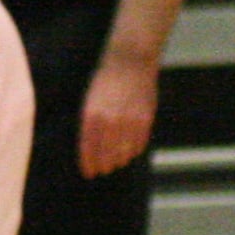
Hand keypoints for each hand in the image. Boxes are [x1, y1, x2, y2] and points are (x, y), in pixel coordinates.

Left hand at [81, 49, 159, 176]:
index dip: (89, 163)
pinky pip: (138, 144)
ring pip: (124, 153)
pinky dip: (133, 150)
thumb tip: (92, 147)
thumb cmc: (106, 80)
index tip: (89, 173)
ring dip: (119, 159)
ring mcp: (129, 121)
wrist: (130, 61)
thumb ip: (91, 124)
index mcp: (92, 115)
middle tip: (103, 169)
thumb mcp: (90, 100)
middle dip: (104, 165)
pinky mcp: (145, 120)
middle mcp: (110, 120)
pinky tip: (129, 150)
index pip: (89, 148)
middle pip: (107, 155)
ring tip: (116, 161)